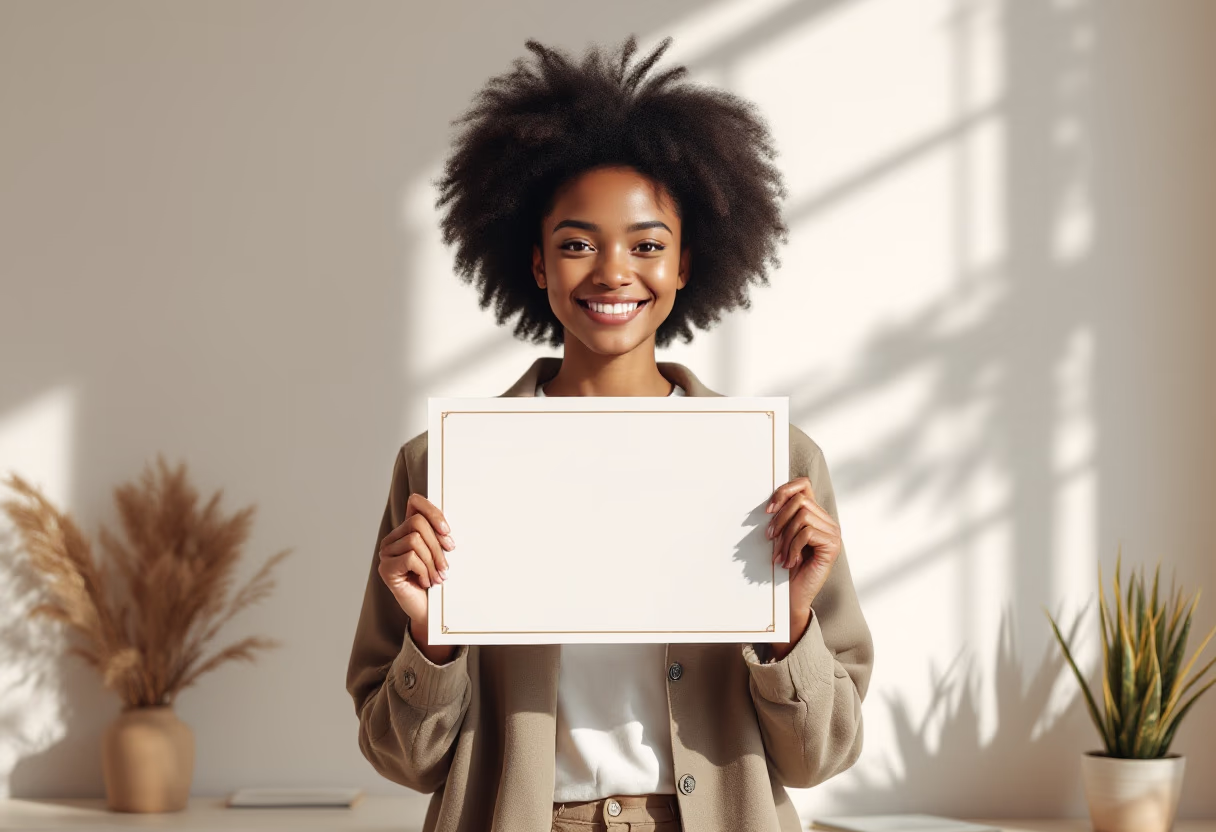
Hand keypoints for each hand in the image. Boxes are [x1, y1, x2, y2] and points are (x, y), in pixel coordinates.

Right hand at [378, 493, 455, 625]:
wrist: (428, 610)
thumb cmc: (435, 580)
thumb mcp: (440, 554)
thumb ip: (439, 536)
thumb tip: (446, 526)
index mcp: (406, 530)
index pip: (415, 503)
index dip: (432, 511)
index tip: (447, 530)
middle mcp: (393, 538)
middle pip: (417, 523)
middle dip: (437, 545)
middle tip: (446, 566)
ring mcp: (386, 553)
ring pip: (415, 540)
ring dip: (432, 562)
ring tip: (438, 577)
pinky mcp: (386, 568)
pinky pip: (410, 557)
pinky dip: (424, 570)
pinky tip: (426, 582)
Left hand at [764, 475, 840, 637]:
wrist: (793, 595)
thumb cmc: (786, 566)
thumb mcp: (782, 536)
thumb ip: (783, 517)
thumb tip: (771, 502)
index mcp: (815, 515)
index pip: (803, 485)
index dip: (784, 491)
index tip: (767, 509)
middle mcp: (827, 521)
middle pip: (800, 501)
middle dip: (780, 519)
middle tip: (769, 538)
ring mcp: (832, 533)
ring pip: (802, 517)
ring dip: (785, 538)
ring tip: (780, 555)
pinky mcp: (832, 545)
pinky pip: (807, 533)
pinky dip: (793, 547)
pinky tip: (790, 562)